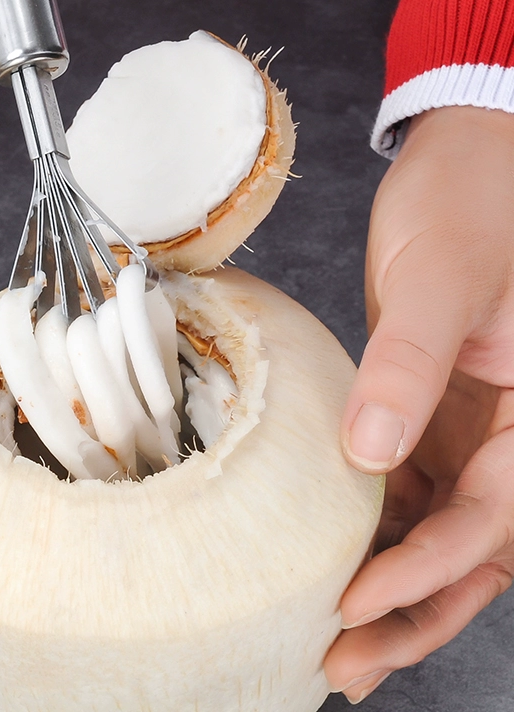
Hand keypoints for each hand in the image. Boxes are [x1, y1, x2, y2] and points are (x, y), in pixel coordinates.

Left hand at [323, 106, 513, 702]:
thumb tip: (370, 456)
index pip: (494, 518)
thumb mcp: (440, 280)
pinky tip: (338, 561)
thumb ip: (410, 364)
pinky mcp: (429, 417)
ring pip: (443, 534)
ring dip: (395, 588)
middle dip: (413, 612)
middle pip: (475, 553)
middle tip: (344, 663)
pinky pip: (412, 493)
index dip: (428, 571)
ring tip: (336, 642)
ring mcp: (472, 431)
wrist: (461, 167)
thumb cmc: (469, 205)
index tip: (357, 602)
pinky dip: (379, 535)